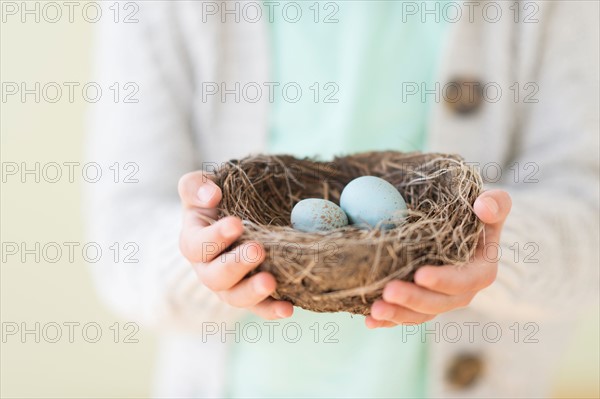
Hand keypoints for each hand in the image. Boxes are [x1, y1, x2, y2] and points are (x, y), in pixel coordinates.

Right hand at [177, 171, 293, 319]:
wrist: (229, 222)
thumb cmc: (214, 203)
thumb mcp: (199, 189)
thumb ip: (196, 186)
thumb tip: (211, 195)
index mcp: (193, 242)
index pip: (197, 245)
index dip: (215, 237)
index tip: (236, 223)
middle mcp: (207, 269)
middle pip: (215, 276)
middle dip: (236, 265)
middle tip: (258, 250)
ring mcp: (229, 287)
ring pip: (235, 297)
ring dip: (252, 292)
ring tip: (271, 282)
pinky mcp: (250, 297)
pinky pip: (259, 309)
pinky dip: (272, 310)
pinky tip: (288, 308)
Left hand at [366, 189, 511, 328]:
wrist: (458, 226)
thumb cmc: (475, 213)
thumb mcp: (491, 204)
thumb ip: (496, 203)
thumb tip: (482, 207)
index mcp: (480, 271)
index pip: (465, 281)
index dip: (444, 281)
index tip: (420, 275)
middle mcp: (460, 292)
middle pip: (438, 302)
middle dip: (414, 300)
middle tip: (389, 292)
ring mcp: (437, 300)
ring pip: (419, 314)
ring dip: (397, 315)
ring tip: (375, 311)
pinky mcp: (418, 303)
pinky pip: (403, 316)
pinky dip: (387, 321)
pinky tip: (369, 321)